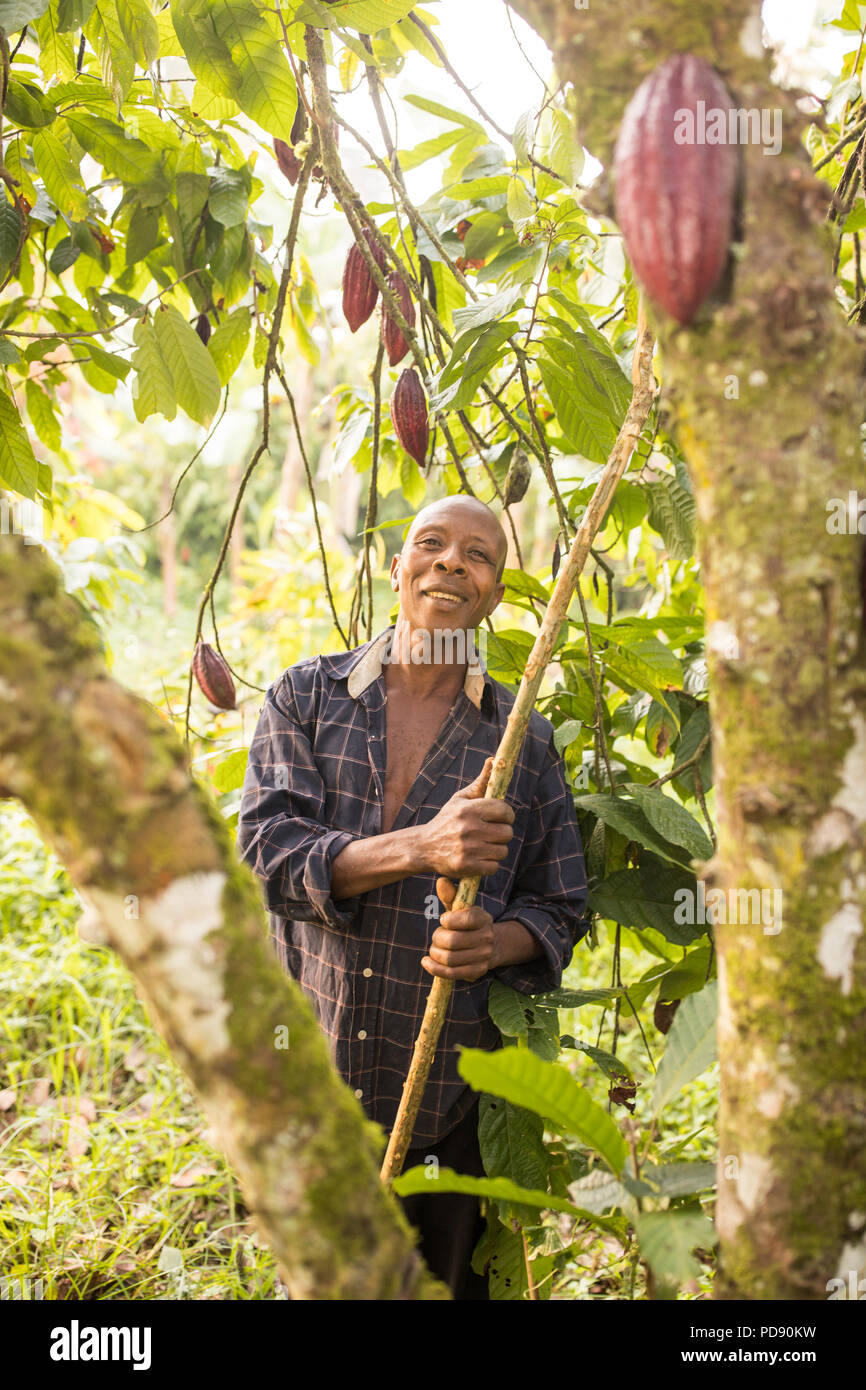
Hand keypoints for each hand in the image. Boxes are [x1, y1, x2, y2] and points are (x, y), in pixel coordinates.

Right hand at [416, 757, 513, 878]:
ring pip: (502, 851)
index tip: (500, 818)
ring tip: (483, 846)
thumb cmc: (447, 820)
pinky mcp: (466, 866)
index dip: (506, 815)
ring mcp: (467, 849)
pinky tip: (478, 858)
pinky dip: (489, 864)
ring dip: (496, 850)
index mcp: (468, 809)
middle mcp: (468, 828)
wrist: (423, 847)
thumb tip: (494, 760)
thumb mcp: (460, 799)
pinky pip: (494, 867)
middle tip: (490, 833)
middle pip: (507, 833)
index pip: (504, 811)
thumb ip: (480, 782)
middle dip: (502, 833)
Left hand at [422, 876, 497, 981]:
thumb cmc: (468, 924)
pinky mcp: (477, 972)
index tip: (444, 920)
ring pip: (450, 959)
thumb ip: (450, 895)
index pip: (467, 919)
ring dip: (435, 953)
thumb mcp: (461, 908)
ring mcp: (483, 957)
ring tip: (434, 949)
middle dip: (438, 938)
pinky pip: (451, 974)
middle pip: (453, 941)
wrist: (491, 945)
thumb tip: (441, 881)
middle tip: (437, 936)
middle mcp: (487, 938)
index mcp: (483, 918)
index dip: (449, 920)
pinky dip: (434, 968)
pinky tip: (427, 962)